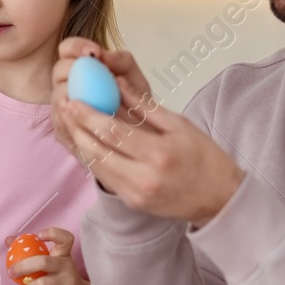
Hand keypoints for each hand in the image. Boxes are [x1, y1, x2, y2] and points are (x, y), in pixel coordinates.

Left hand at [8, 228, 91, 284]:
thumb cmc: (58, 281)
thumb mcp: (47, 266)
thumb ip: (29, 253)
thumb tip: (8, 240)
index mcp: (62, 255)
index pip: (65, 238)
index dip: (53, 233)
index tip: (39, 235)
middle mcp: (68, 266)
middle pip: (43, 261)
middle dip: (22, 267)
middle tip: (11, 272)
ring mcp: (70, 282)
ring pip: (41, 284)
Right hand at [51, 37, 155, 153]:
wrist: (139, 136)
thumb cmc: (134, 102)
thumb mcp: (133, 78)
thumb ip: (121, 61)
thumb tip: (104, 55)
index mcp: (79, 67)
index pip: (66, 49)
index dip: (75, 47)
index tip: (95, 53)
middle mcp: (65, 85)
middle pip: (57, 71)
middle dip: (71, 69)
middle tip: (91, 75)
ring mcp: (61, 108)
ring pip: (57, 99)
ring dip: (72, 96)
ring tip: (90, 100)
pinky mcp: (62, 131)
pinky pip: (61, 124)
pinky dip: (73, 120)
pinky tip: (88, 120)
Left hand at [53, 45, 244, 226]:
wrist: (220, 200)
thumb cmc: (205, 158)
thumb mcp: (180, 126)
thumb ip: (145, 107)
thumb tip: (117, 83)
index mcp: (159, 154)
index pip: (112, 132)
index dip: (88, 114)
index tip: (73, 99)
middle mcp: (143, 177)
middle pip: (96, 150)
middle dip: (76, 127)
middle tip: (64, 106)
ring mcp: (135, 194)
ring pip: (95, 165)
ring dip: (78, 142)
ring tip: (69, 121)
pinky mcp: (131, 202)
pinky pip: (104, 177)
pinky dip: (91, 157)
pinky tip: (84, 141)